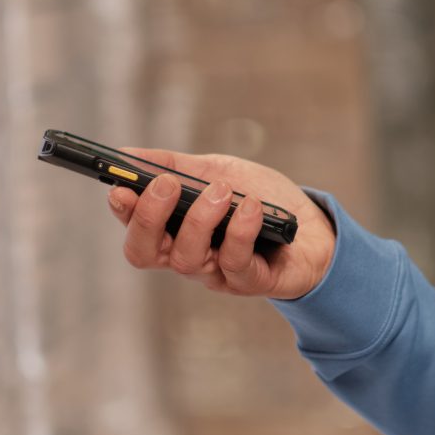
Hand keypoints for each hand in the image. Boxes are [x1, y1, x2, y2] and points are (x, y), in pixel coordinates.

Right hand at [108, 146, 333, 301]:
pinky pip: (234, 263)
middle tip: (167, 185)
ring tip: (221, 191)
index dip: (124, 212)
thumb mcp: (216, 171)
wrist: (312, 226)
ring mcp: (216, 272)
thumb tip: (127, 153)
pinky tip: (251, 208)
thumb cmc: (259, 200)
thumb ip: (174, 164)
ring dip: (200, 219)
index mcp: (173, 230)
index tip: (121, 188)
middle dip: (149, 218)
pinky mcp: (250, 282)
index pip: (134, 227)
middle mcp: (188, 254)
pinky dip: (240, 232)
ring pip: (187, 259)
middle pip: (145, 252)